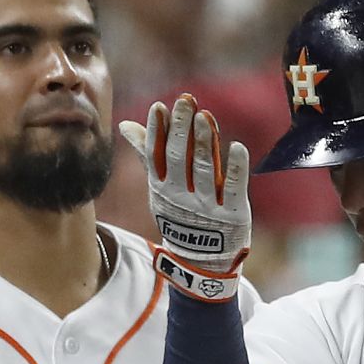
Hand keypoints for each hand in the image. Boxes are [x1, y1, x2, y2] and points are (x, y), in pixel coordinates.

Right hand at [119, 92, 251, 301]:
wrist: (202, 262)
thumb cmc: (182, 215)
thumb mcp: (161, 189)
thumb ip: (148, 154)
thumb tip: (125, 124)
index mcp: (163, 188)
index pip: (156, 155)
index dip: (157, 131)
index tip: (160, 106)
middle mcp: (182, 196)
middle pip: (178, 158)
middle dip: (181, 128)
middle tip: (186, 101)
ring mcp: (207, 206)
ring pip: (204, 170)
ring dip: (204, 142)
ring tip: (204, 116)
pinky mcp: (232, 214)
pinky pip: (234, 188)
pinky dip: (235, 168)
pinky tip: (237, 146)